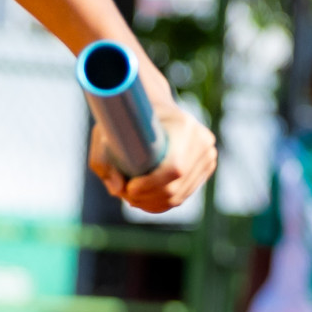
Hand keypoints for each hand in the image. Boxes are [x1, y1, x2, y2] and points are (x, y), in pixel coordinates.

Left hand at [91, 98, 217, 213]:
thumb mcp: (104, 132)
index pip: (175, 168)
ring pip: (179, 196)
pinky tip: (146, 198)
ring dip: (152, 203)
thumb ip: (102, 162)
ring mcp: (208, 155)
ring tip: (132, 196)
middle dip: (146, 198)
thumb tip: (117, 190)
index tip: (129, 188)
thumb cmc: (127, 119)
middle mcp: (203, 141)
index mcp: (184, 126)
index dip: (151, 185)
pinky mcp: (207, 166)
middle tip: (124, 193)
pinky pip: (184, 195)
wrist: (157, 108)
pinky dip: (163, 202)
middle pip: (175, 188)